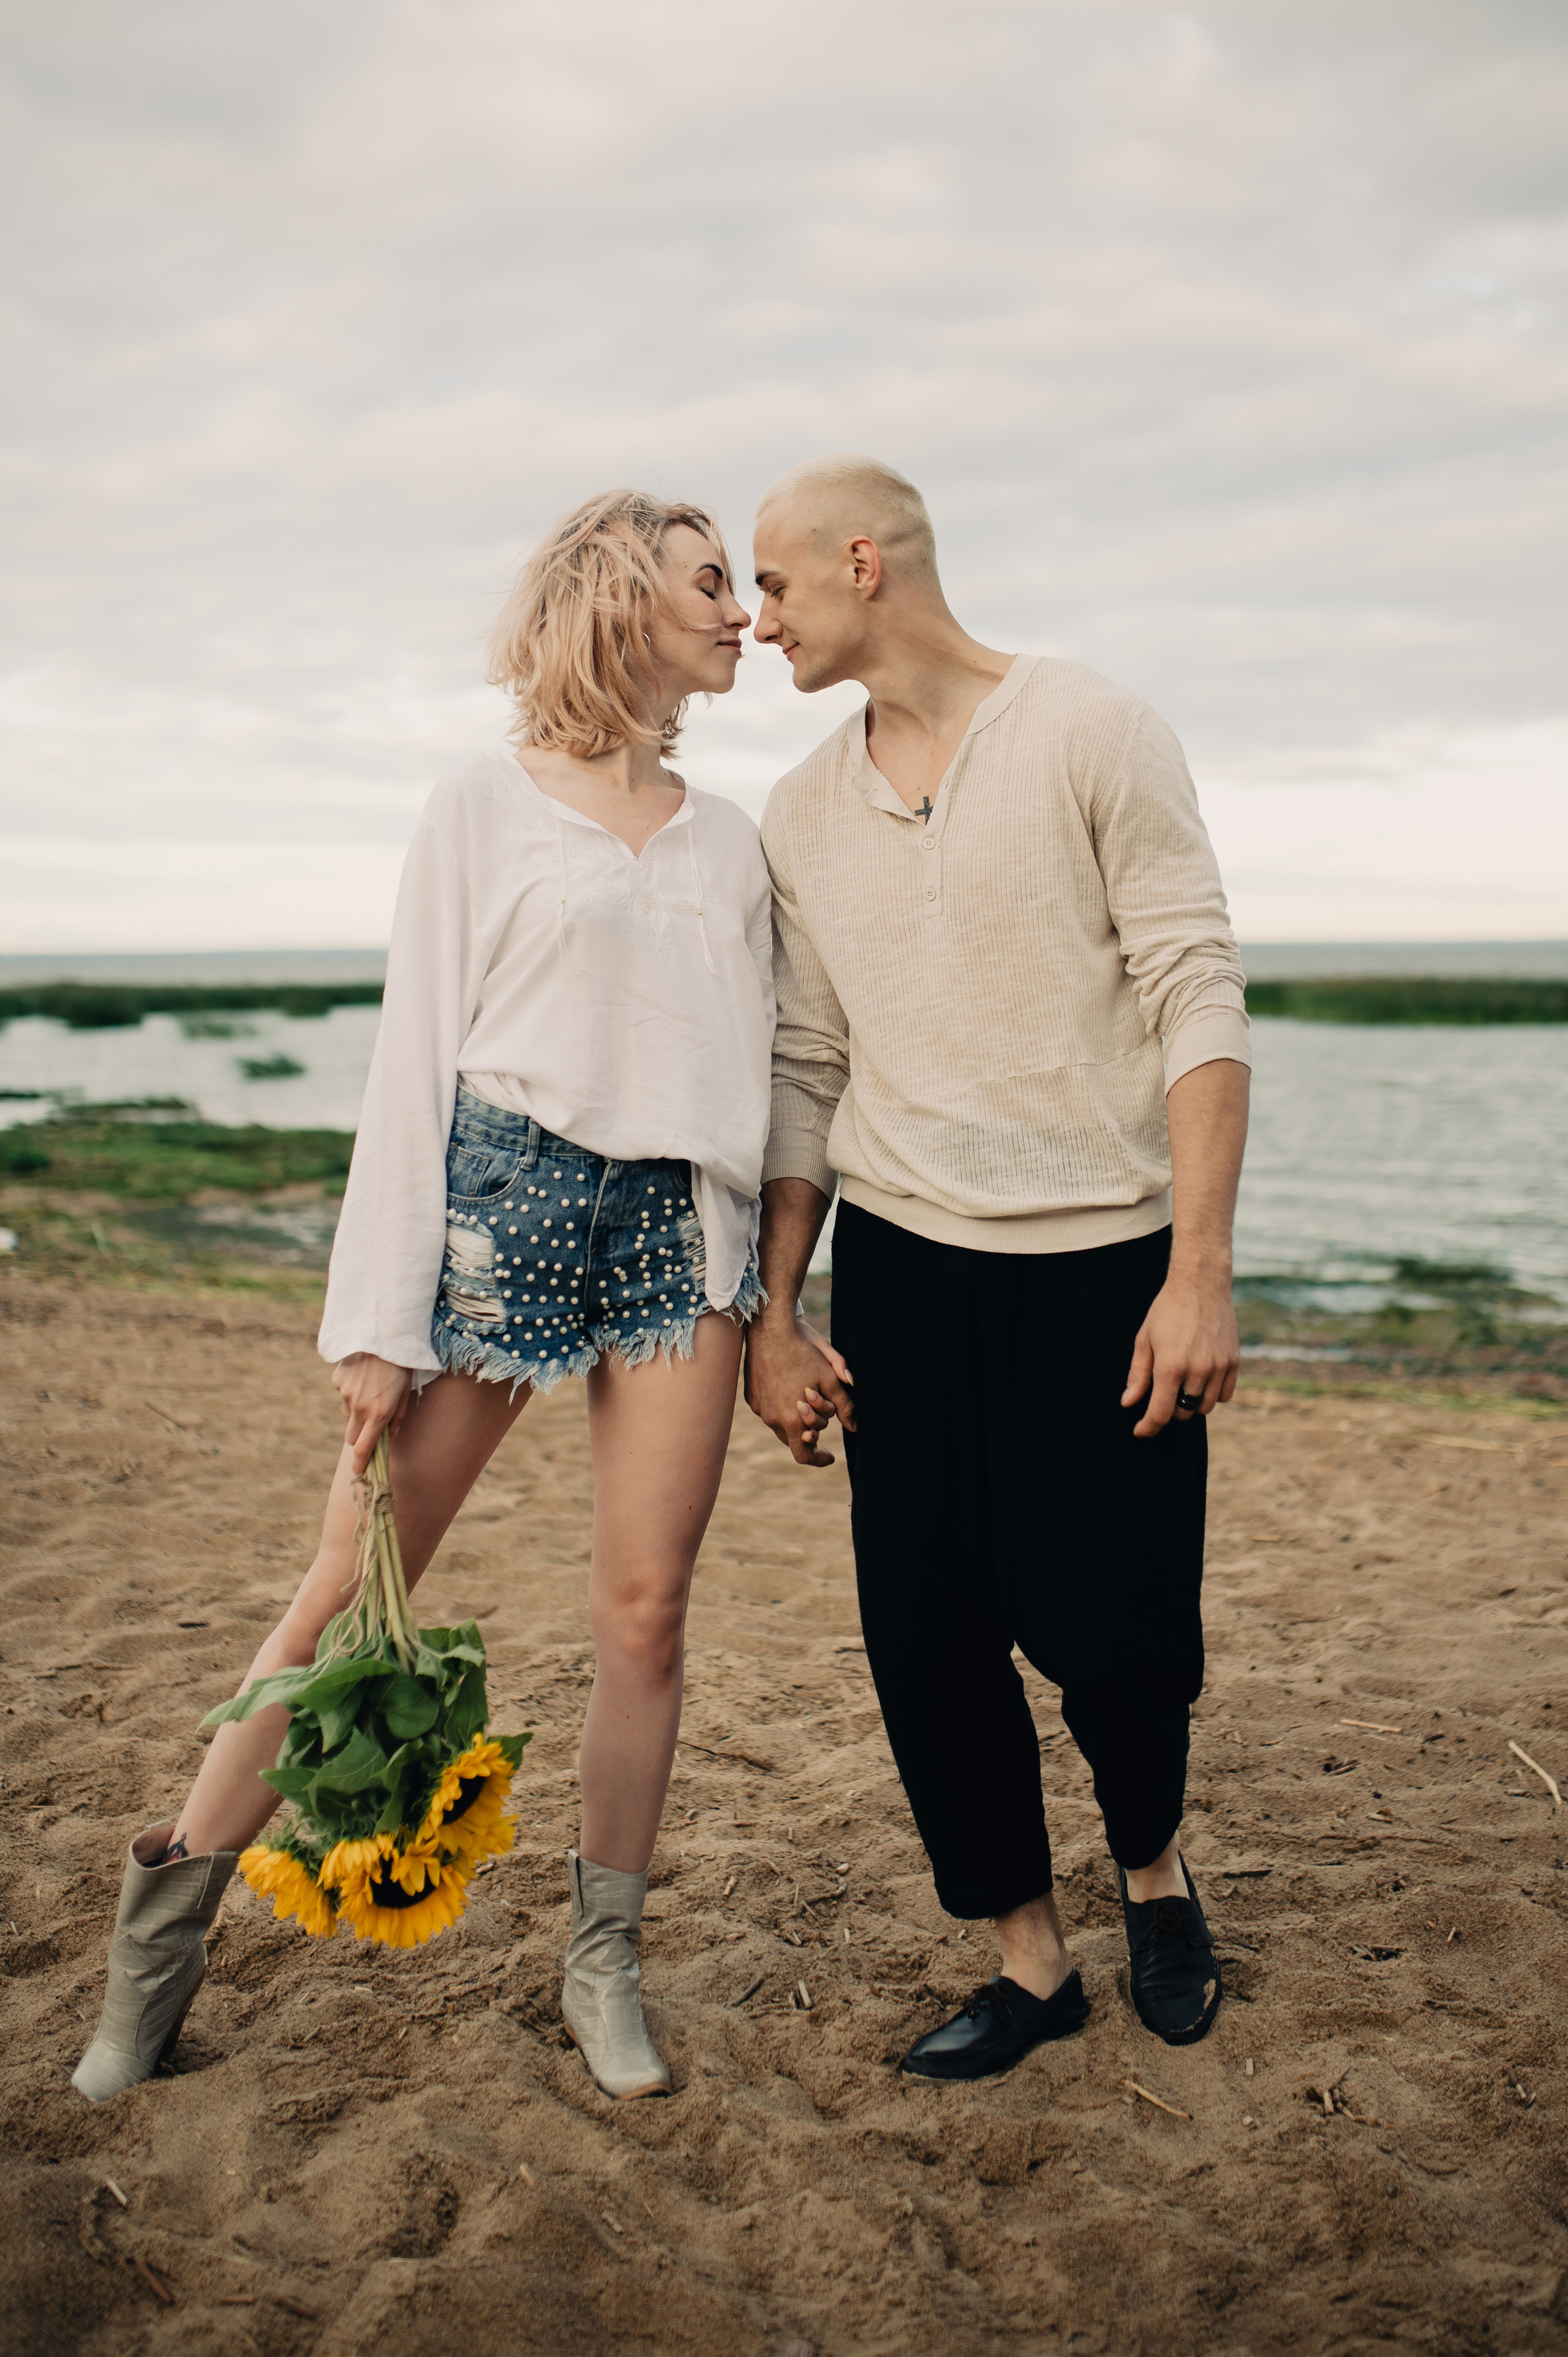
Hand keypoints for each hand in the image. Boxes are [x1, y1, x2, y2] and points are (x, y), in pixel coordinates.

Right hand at [333, 1352, 414, 1475]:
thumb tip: (390, 1436)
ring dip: (357, 1408)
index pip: (364, 1448)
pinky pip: (343, 1393)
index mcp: (379, 1413)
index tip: (359, 1472)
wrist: (383, 1334)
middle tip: (370, 1422)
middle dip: (359, 1436)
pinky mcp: (338, 1381)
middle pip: (352, 1436)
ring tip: (372, 1386)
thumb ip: (398, 1417)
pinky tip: (362, 1374)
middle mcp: (360, 1407)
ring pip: (348, 1412)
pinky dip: (351, 1389)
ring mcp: (346, 1394)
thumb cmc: (402, 1365)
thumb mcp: (406, 1392)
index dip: (361, 1463)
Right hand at [743, 1311, 855, 1465]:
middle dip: (810, 1434)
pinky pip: (768, 1410)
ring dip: (795, 1420)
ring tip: (807, 1398)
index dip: (818, 1459)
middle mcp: (771, 1419)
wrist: (770, 1329)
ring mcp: (759, 1407)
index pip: (803, 1455)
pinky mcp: (751, 1396)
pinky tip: (790, 1386)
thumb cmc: (803, 1353)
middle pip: (793, 1440)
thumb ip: (844, 1407)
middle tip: (822, 1417)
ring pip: (780, 1424)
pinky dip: (781, 1406)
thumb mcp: (831, 1379)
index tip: (830, 1455)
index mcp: (791, 1421)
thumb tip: (855, 1427)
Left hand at [1121, 1267, 1239, 1438]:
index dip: (1148, 1427)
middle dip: (1170, 1410)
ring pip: (1204, 1407)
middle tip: (1162, 1394)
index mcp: (1170, 1366)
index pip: (1160, 1412)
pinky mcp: (1233, 1362)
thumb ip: (1138, 1375)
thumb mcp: (1144, 1340)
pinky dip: (1212, 1395)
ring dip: (1191, 1403)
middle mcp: (1197, 1370)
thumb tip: (1129, 1403)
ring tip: (1182, 1385)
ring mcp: (1218, 1367)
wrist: (1200, 1285)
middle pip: (1183, 1413)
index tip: (1141, 1431)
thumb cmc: (1167, 1311)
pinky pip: (1224, 1395)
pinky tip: (1201, 1381)